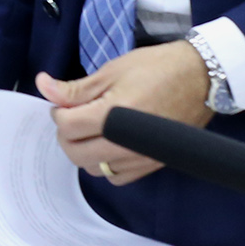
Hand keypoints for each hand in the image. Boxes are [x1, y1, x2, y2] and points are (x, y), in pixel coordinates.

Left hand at [36, 41, 210, 185]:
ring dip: (83, 151)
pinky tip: (108, 144)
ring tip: (90, 129)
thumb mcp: (111, 71)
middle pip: (75, 153)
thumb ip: (75, 88)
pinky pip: (117, 176)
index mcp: (114, 115)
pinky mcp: (153, 164)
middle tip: (72, 116)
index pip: (67, 127)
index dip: (58, 113)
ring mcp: (142, 157)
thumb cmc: (157, 69)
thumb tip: (42, 86)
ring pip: (94, 169)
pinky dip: (106, 164)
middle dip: (66, 134)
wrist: (201, 77)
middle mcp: (128, 142)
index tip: (63, 104)